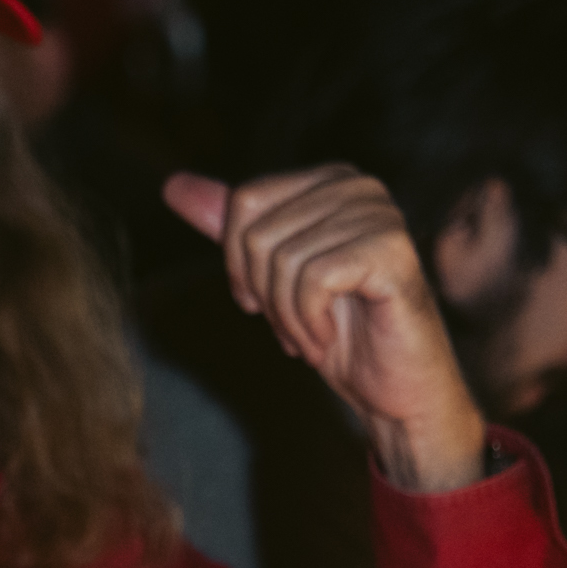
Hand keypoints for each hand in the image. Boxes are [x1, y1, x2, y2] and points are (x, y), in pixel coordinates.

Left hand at [165, 167, 488, 492]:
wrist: (393, 387)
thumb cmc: (338, 330)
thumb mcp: (270, 277)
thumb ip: (231, 229)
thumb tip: (173, 185)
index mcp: (329, 180)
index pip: (245, 201)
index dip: (238, 263)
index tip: (259, 302)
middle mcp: (358, 185)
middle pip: (259, 233)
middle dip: (263, 295)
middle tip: (292, 328)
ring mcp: (381, 215)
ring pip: (282, 259)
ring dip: (286, 317)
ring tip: (311, 336)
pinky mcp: (392, 251)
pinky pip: (312, 280)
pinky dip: (308, 323)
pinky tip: (327, 340)